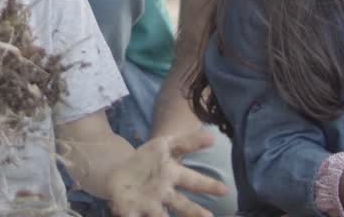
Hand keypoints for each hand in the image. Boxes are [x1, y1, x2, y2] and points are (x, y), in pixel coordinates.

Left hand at [107, 130, 226, 216]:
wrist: (118, 171)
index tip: (225, 190)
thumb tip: (213, 136)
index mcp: (173, 177)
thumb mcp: (166, 145)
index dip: (209, 185)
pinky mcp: (130, 210)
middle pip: (182, 205)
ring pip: (161, 216)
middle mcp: (164, 194)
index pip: (195, 181)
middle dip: (195, 212)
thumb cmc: (147, 160)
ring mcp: (148, 203)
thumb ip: (188, 141)